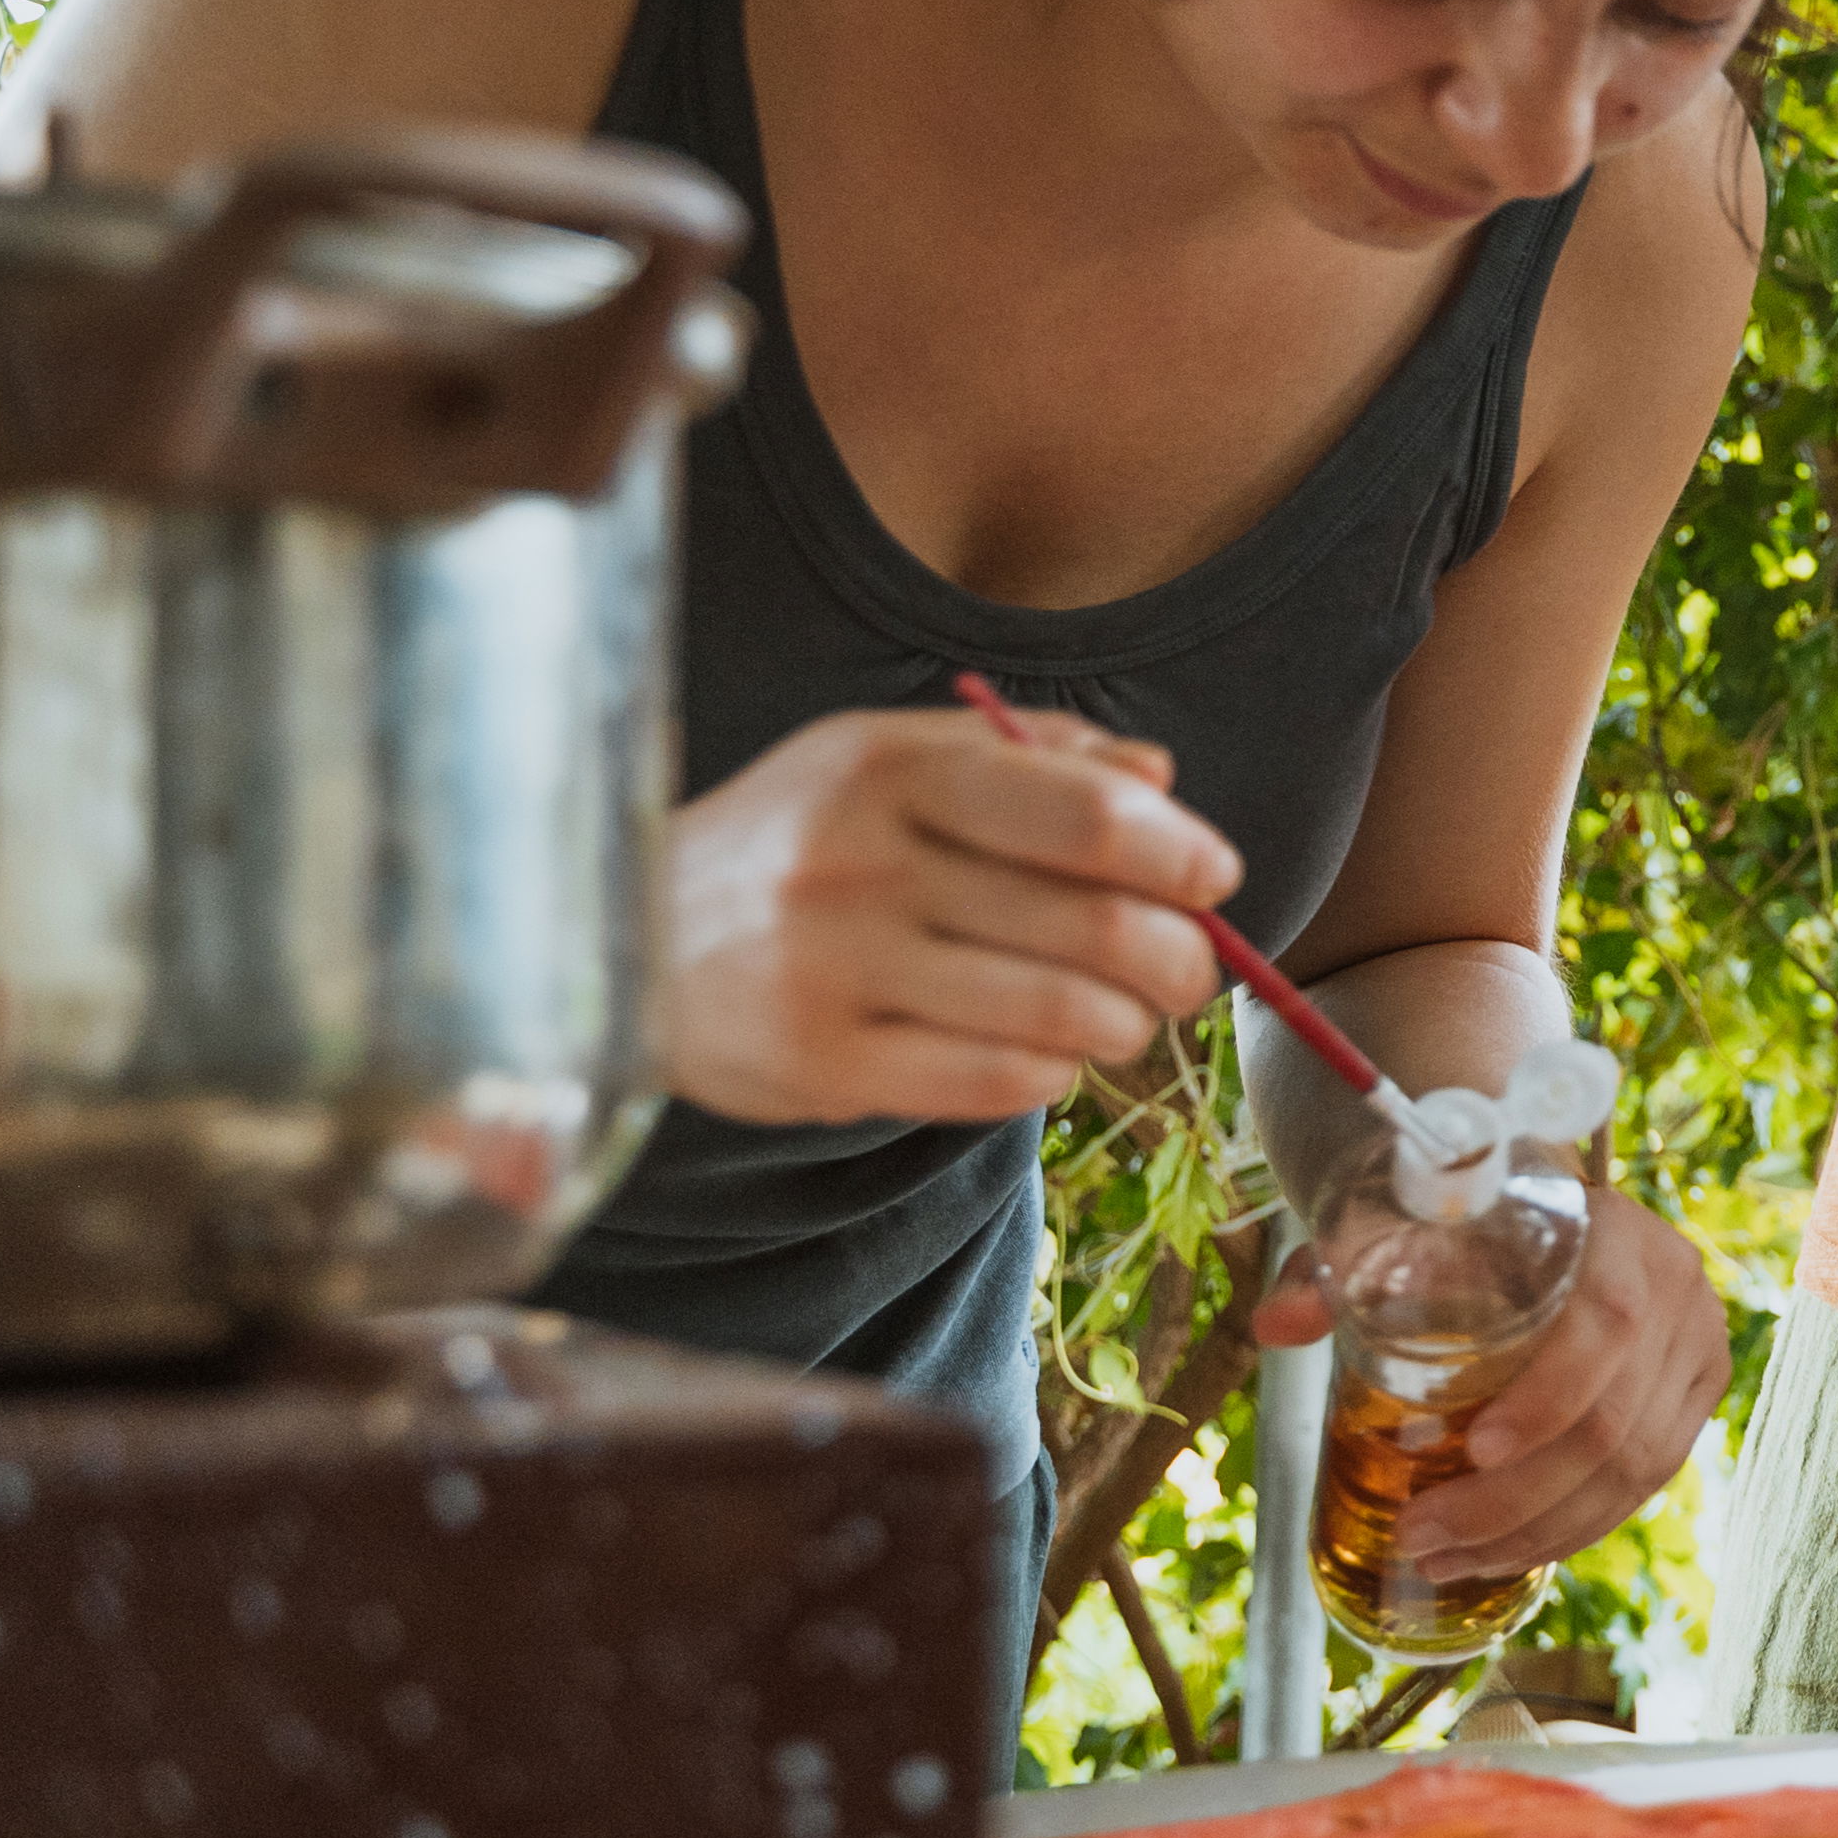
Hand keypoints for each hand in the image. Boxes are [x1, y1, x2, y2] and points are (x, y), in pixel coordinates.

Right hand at [660, 708, 1238, 1128]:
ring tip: (1124, 1015)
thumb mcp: (894, 758)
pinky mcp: (821, 1065)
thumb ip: (1032, 753)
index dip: (1179, 853)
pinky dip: (1051, 1073)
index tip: (1214, 877)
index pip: (1084, 816)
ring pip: (1058, 1016)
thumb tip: (1160, 774)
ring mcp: (834, 972)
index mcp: (890, 771)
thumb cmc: (801, 838)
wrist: (622, 934)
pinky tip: (1046, 1053)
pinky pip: (995, 1084)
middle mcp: (860, 867)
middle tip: (1191, 969)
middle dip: (1178, 957)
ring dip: (1125, 1024)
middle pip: (1092, 927)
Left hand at [1257, 1190, 1734, 1584]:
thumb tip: (1276, 1328)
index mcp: (1620, 1232)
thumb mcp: (1399, 1232)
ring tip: (1450, 1559)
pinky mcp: (1697, 1395)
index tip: (1475, 1448)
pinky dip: (1579, 1526)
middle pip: (1616, 1420)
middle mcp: (1678, 1287)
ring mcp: (1698, 1345)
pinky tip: (1511, 1551)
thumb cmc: (1471, 1226)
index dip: (1549, 1397)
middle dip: (1515, 1500)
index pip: (1608, 1320)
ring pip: (1637, 1468)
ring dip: (1540, 1531)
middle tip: (1424, 1534)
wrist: (1552, 1211)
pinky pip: (1650, 1482)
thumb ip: (1335, 1273)